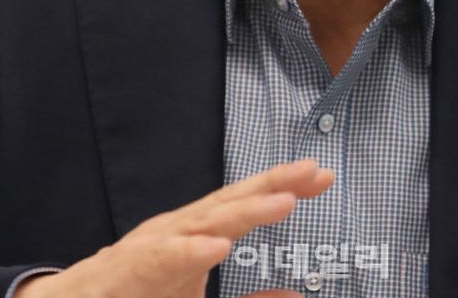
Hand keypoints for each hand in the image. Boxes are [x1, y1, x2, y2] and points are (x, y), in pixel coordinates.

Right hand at [13, 157, 333, 297]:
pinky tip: (219, 245)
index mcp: (198, 230)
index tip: (325, 174)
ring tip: (284, 202)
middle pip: (233, 199)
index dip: (285, 185)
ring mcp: (156, 242)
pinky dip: (192, 249)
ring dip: (246, 210)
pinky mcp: (132, 267)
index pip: (247, 201)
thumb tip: (297, 297)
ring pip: (206, 220)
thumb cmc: (143, 295)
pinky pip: (165, 257)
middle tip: (312, 171)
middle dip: (274, 183)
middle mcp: (181, 226)